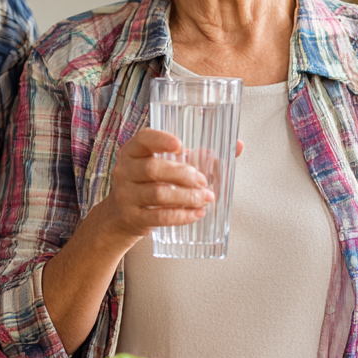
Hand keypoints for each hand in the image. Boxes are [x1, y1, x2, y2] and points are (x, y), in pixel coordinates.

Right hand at [100, 129, 241, 244]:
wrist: (120, 216)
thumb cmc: (149, 185)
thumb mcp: (165, 166)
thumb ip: (198, 157)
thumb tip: (237, 146)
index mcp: (134, 152)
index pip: (143, 139)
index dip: (161, 140)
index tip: (180, 145)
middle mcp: (126, 171)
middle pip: (152, 169)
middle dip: (182, 174)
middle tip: (203, 181)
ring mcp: (126, 196)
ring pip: (157, 194)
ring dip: (186, 197)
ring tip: (205, 198)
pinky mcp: (133, 218)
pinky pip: (158, 217)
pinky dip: (181, 216)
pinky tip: (196, 213)